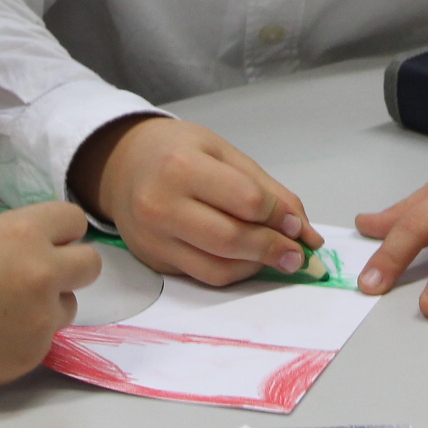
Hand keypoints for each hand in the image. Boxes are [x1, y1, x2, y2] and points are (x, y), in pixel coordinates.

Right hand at [0, 202, 100, 392]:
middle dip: (66, 263)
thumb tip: (32, 242)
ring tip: (0, 307)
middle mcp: (41, 276)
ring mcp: (39, 322)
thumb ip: (7, 235)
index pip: (74, 220)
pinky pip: (44, 337)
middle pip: (89, 264)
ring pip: (67, 305)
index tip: (39, 237)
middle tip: (34, 270)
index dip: (55, 229)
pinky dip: (25, 333)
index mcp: (22, 235)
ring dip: (47, 302)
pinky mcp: (30, 358)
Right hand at [72, 116, 318, 286]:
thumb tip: (305, 232)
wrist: (123, 165)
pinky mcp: (153, 260)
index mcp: (181, 166)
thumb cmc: (177, 151)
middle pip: (231, 240)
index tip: (298, 225)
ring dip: (256, 267)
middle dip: (273, 249)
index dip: (281, 217)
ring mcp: (153, 238)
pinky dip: (234, 272)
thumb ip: (266, 190)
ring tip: (275, 256)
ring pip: (218, 268)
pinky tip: (246, 259)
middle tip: (297, 253)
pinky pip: (203, 276)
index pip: (246, 201)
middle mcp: (161, 205)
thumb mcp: (223, 153)